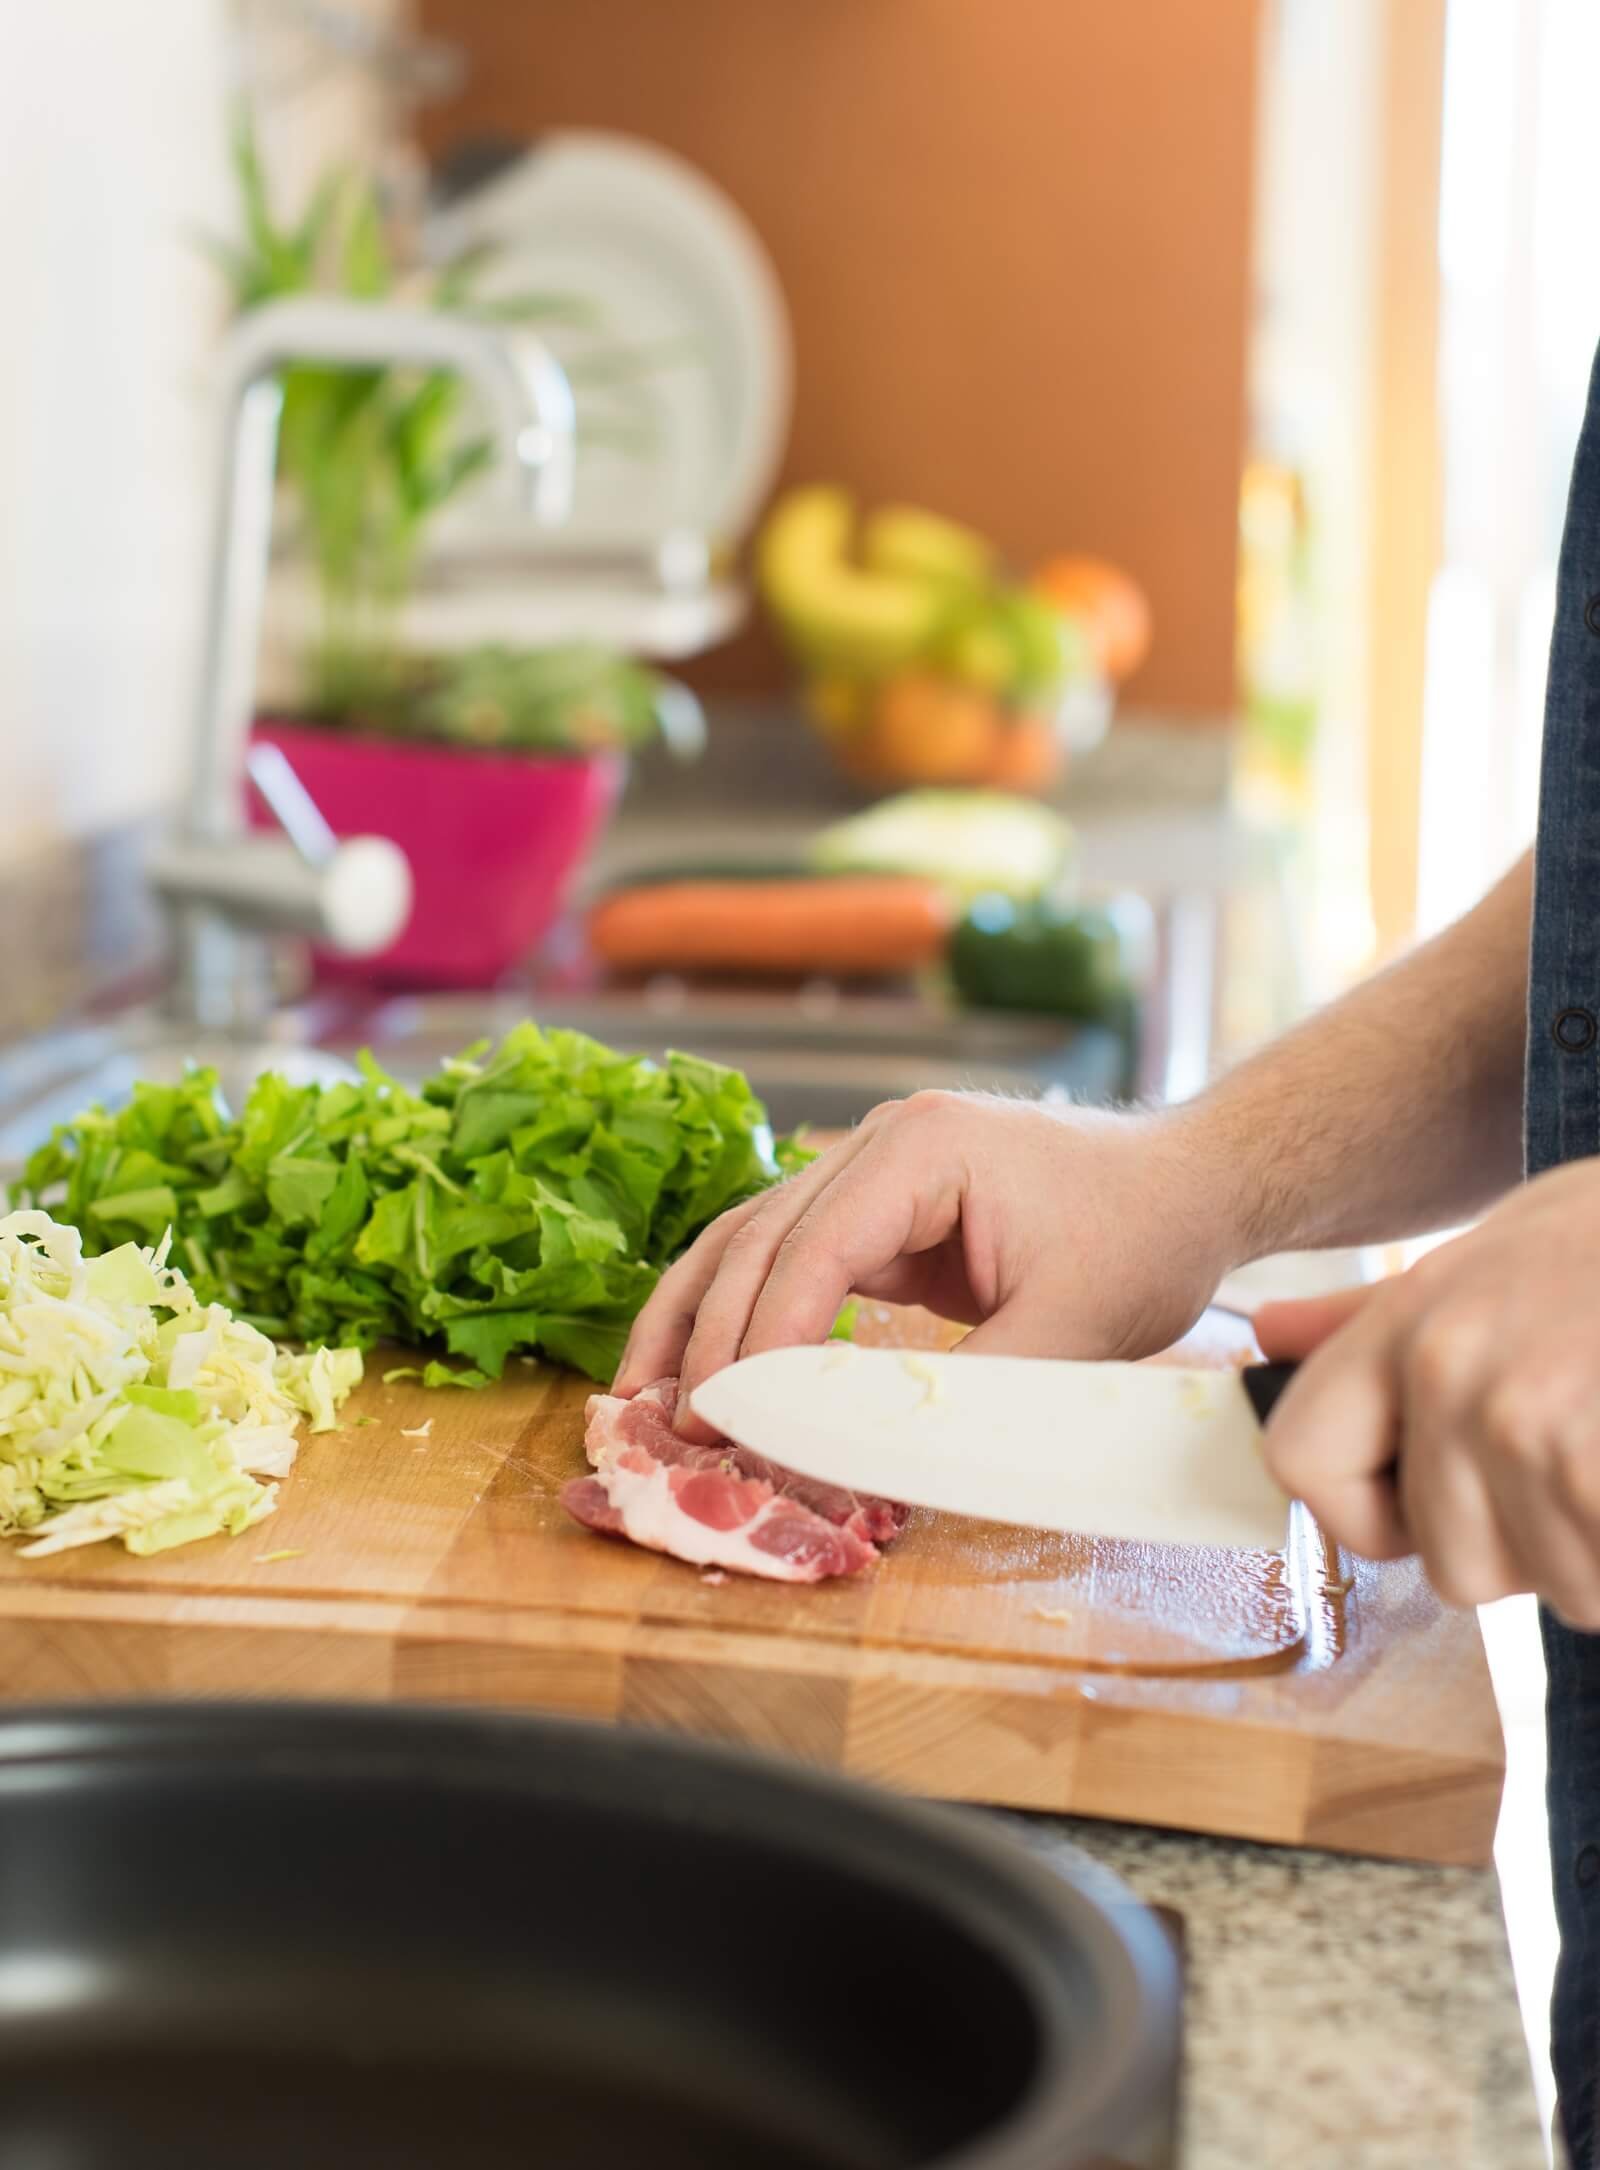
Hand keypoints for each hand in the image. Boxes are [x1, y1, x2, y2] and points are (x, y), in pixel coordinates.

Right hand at [617, 1091, 1242, 1436]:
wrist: (1190, 1186)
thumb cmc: (1144, 1239)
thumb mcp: (1072, 1328)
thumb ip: (969, 1389)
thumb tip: (866, 1451)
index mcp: (923, 1148)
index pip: (813, 1247)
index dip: (761, 1337)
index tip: (726, 1417)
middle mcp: (881, 1144)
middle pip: (761, 1237)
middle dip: (710, 1334)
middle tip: (672, 1426)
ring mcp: (874, 1169)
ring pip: (754, 1239)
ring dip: (698, 1316)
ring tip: (640, 1393)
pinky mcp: (881, 1208)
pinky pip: (793, 1256)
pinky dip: (746, 1311)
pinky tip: (707, 1366)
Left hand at [1255, 1158, 1599, 1623]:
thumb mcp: (1498, 1250)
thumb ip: (1377, 1316)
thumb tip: (1268, 1333)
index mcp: (1411, 1319)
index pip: (1301, 1460)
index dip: (1367, 1512)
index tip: (1435, 1503)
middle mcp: (1452, 1370)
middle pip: (1450, 1566)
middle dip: (1535, 1549)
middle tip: (1595, 1460)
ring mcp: (1533, 1422)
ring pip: (1563, 1591)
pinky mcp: (1598, 1469)